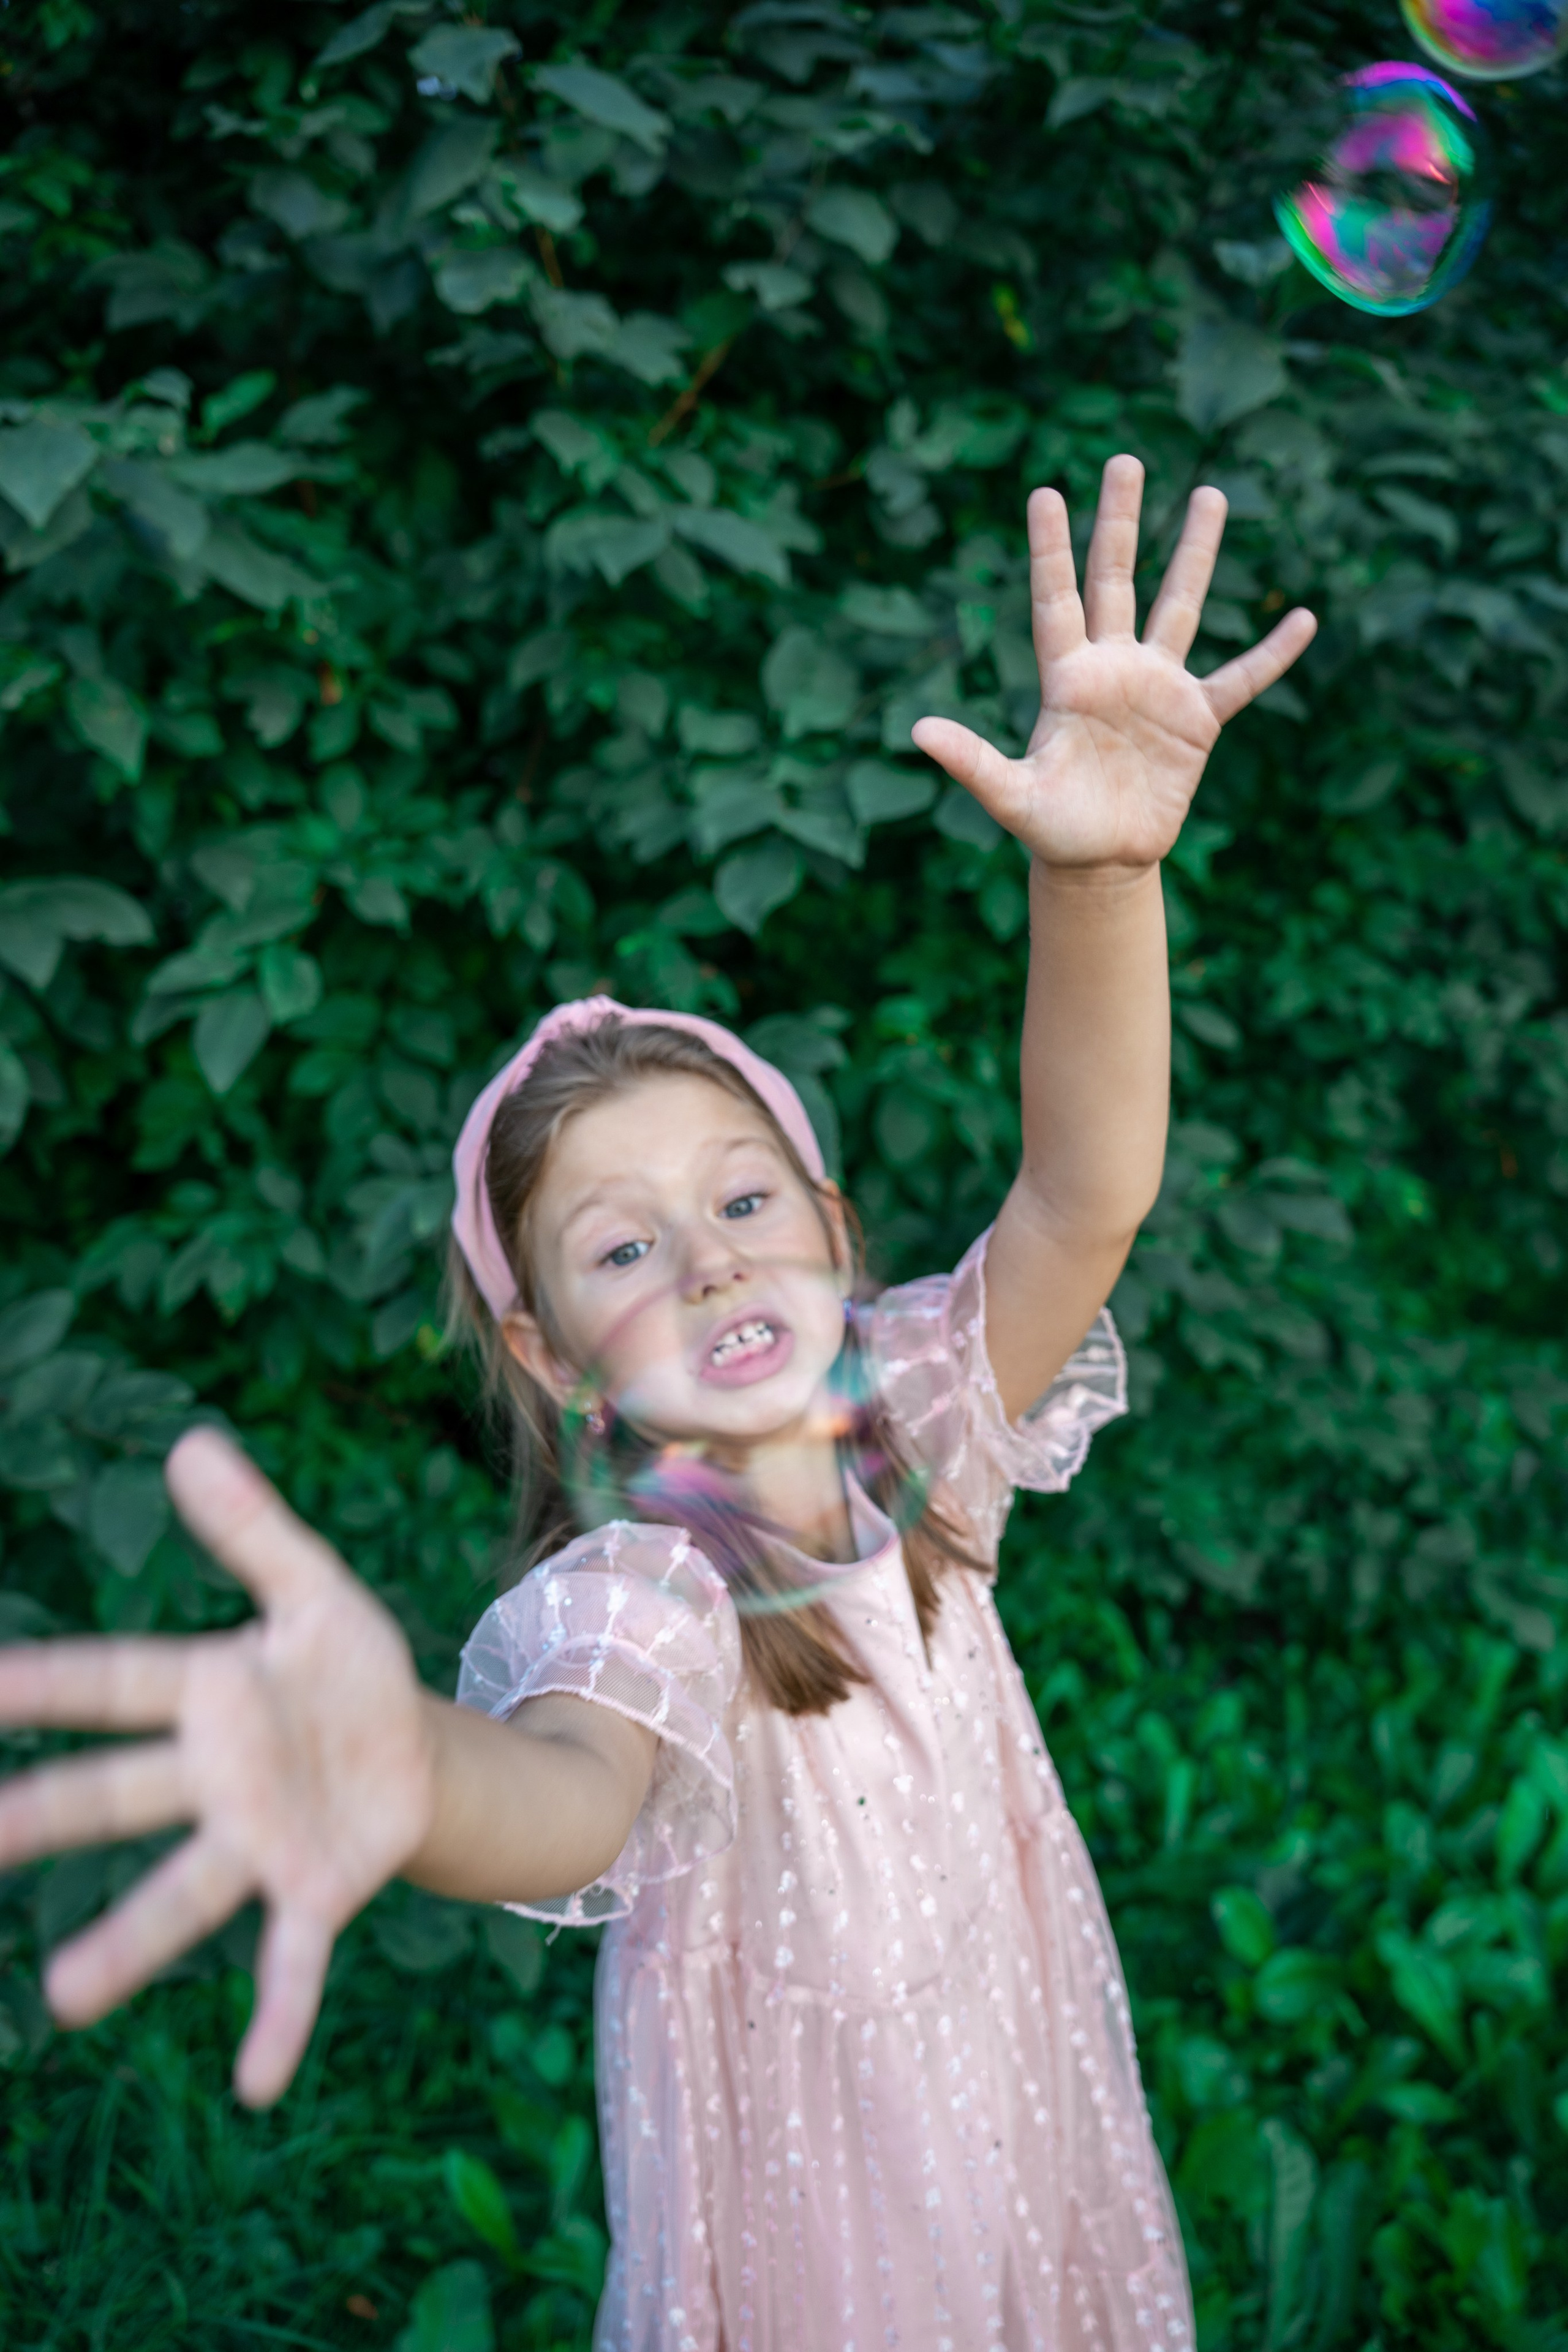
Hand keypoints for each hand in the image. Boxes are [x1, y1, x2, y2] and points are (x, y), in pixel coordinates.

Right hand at [0, 1428, 435, 2105]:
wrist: (415, 1749)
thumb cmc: (345, 1668)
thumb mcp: (313, 1588)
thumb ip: (253, 1528)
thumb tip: (189, 1441)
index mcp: (209, 1692)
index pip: (113, 1681)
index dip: (43, 1684)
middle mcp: (215, 1777)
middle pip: (118, 1795)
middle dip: (43, 1815)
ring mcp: (260, 1843)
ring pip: (182, 1896)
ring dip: (127, 1948)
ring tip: (65, 1999)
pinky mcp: (316, 1892)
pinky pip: (290, 1962)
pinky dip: (278, 2019)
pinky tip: (258, 2083)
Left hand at [912, 454, 1315, 870]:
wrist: (1100, 863)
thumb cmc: (1051, 829)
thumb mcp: (1010, 797)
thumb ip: (971, 761)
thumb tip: (918, 729)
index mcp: (1067, 678)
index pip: (1056, 599)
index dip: (1051, 549)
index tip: (1043, 492)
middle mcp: (1112, 669)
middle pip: (1117, 580)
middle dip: (1120, 522)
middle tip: (1123, 460)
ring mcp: (1158, 689)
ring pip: (1180, 606)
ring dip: (1196, 553)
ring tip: (1210, 494)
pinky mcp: (1197, 721)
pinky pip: (1242, 679)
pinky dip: (1272, 654)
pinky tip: (1303, 618)